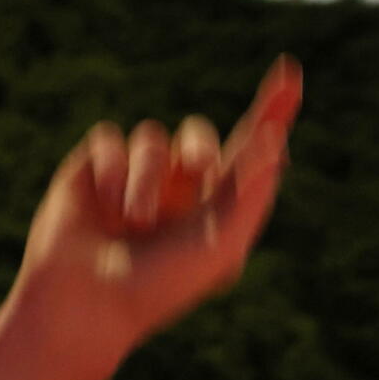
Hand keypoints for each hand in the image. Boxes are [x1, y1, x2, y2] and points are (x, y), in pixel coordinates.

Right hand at [0, 58, 300, 379]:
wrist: (87, 306)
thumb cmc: (161, 286)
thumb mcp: (221, 245)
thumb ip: (253, 192)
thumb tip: (277, 140)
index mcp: (216, 207)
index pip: (249, 149)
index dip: (272, 112)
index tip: (291, 73)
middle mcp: (178, 188)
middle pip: (198, 134)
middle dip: (200, 146)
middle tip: (199, 168)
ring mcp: (134, 176)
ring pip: (152, 138)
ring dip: (148, 179)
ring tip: (137, 224)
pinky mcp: (93, 168)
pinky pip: (110, 139)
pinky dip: (113, 171)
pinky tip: (105, 207)